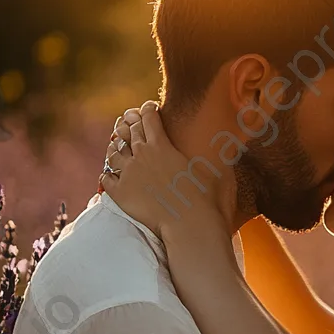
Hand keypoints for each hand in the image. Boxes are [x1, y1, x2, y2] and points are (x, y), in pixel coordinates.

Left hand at [99, 101, 229, 240]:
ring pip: (113, 153)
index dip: (147, 110)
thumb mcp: (212, 169)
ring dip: (115, 149)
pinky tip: (110, 176)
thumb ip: (214, 154)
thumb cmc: (205, 199)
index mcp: (162, 145)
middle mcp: (141, 155)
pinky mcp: (119, 193)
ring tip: (117, 148)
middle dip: (130, 126)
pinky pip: (106, 178)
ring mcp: (128, 173)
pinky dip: (108, 175)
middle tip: (130, 124)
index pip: (149, 118)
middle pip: (130, 132)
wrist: (189, 224)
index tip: (147, 109)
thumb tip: (228, 145)